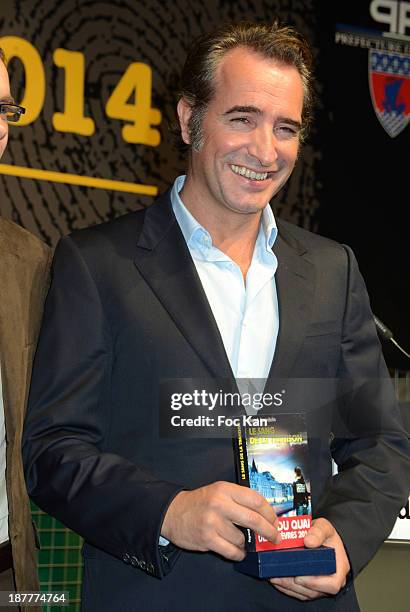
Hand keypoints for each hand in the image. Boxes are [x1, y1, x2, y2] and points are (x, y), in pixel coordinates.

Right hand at [161, 481, 279, 560]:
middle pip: (253, 519)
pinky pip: (231, 551)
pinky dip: (238, 554)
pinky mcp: (207, 539)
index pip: (255, 500)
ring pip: (241, 538)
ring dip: (246, 544)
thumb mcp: (219, 491)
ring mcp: (212, 522)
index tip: (275, 521)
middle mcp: (219, 503)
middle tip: (275, 537)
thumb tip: (265, 514)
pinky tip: (237, 551)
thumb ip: (239, 499)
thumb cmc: (200, 503)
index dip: (269, 512)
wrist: (173, 513)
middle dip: (269, 531)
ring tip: (242, 541)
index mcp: (225, 489)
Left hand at [270, 518, 349, 600]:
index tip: (299, 577)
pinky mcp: (310, 586)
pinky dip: (287, 588)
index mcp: (339, 567)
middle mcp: (331, 580)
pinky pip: (299, 592)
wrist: (321, 537)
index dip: (315, 583)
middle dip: (296, 585)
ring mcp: (321, 585)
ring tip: (275, 577)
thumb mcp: (324, 527)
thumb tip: (309, 541)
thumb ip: (318, 532)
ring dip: (288, 587)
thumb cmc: (326, 535)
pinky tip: (277, 580)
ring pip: (305, 593)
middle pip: (315, 591)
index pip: (332, 584)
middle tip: (280, 577)